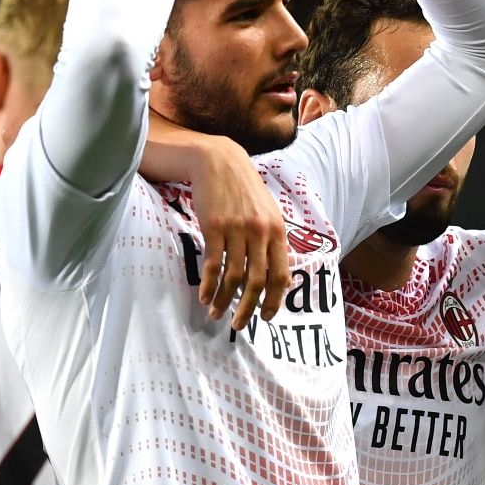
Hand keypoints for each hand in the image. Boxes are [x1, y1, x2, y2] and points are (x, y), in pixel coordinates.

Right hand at [186, 135, 289, 329]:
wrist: (217, 160)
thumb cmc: (242, 188)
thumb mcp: (266, 211)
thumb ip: (272, 240)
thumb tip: (278, 275)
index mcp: (277, 231)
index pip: (280, 275)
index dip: (274, 300)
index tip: (265, 317)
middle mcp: (260, 232)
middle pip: (256, 281)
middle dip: (247, 308)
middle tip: (239, 324)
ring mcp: (237, 229)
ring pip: (233, 276)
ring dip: (223, 299)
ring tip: (216, 312)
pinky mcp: (214, 226)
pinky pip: (212, 264)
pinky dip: (208, 284)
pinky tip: (204, 296)